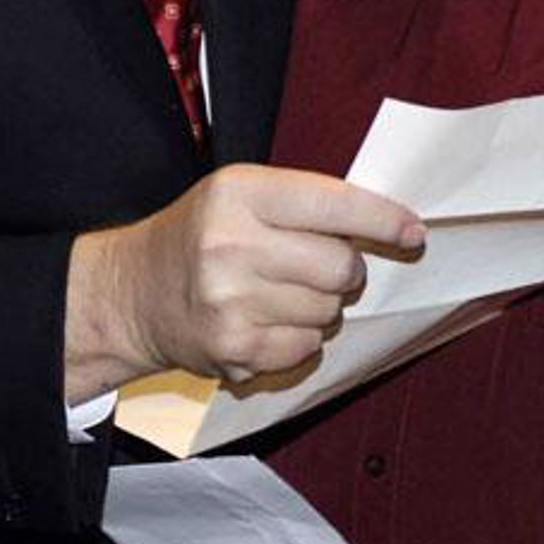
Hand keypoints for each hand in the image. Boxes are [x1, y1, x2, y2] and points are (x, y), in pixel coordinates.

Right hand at [67, 165, 424, 394]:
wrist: (132, 294)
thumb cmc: (197, 238)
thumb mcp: (237, 195)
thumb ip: (303, 203)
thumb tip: (386, 226)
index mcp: (237, 194)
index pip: (334, 204)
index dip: (383, 219)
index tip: (411, 231)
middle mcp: (231, 245)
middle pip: (341, 266)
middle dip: (344, 269)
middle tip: (317, 266)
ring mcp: (231, 302)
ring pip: (329, 311)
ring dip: (320, 306)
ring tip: (277, 294)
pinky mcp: (234, 349)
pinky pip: (307, 347)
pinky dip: (299, 339)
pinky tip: (265, 322)